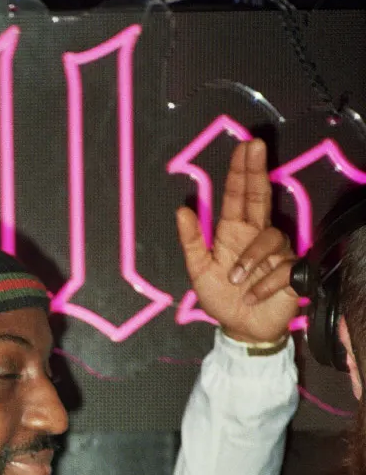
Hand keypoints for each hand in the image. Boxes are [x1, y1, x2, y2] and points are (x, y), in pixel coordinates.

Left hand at [175, 138, 300, 343]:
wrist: (241, 328)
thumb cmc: (220, 297)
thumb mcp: (198, 271)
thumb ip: (191, 242)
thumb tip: (182, 209)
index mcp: (234, 232)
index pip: (238, 196)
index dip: (241, 172)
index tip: (245, 146)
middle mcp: (256, 236)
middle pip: (260, 197)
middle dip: (257, 172)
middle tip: (256, 146)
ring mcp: (277, 253)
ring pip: (270, 238)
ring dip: (250, 260)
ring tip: (235, 281)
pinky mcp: (292, 273)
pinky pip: (282, 269)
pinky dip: (262, 286)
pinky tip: (250, 297)